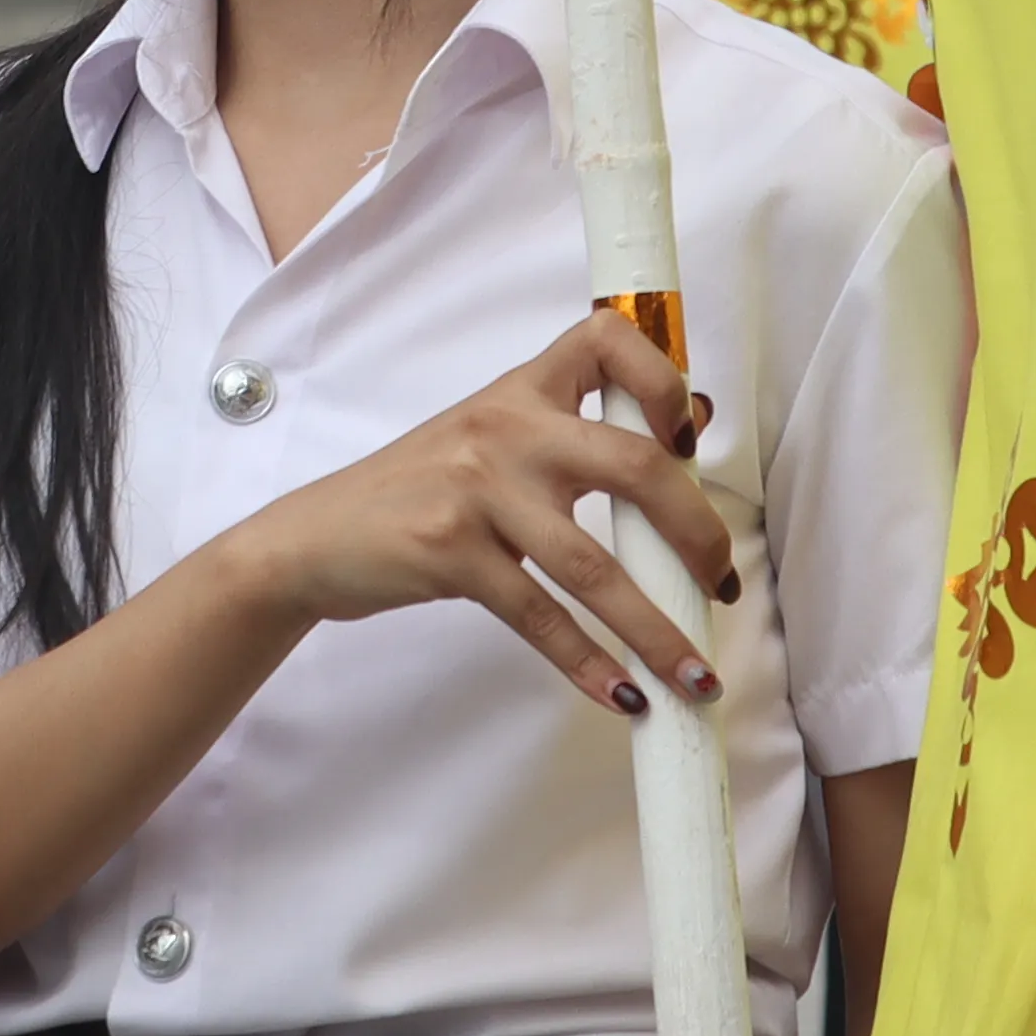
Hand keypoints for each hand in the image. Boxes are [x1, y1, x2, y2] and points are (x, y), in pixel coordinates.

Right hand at [218, 315, 735, 718]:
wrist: (313, 538)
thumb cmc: (417, 490)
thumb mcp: (490, 438)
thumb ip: (575, 428)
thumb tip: (688, 422)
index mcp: (521, 390)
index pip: (607, 340)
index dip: (665, 380)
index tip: (694, 434)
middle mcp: (505, 428)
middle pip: (635, 465)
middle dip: (697, 534)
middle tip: (722, 584)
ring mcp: (478, 490)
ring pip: (595, 566)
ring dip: (657, 631)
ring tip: (696, 678)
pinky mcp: (451, 553)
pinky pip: (541, 617)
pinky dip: (588, 664)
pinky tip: (622, 695)